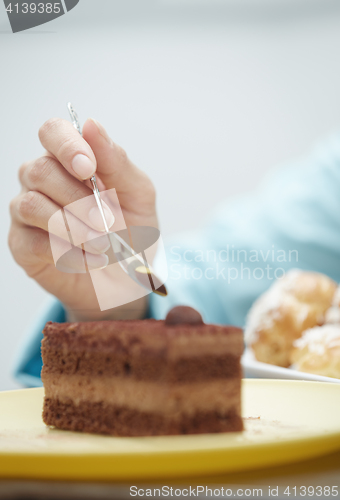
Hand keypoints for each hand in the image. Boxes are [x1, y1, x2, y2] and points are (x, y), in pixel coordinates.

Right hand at [8, 118, 157, 320]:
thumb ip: (117, 162)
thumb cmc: (132, 231)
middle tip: (107, 223)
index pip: (53, 133)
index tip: (89, 168)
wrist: (127, 279)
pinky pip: (33, 242)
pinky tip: (92, 260)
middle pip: (40, 170)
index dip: (67, 145)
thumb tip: (91, 125)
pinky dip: (67, 252)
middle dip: (78, 199)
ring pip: (32, 205)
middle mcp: (42, 181)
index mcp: (70, 161)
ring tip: (103, 245)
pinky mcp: (23, 245)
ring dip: (73, 227)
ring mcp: (28, 213)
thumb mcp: (137, 195)